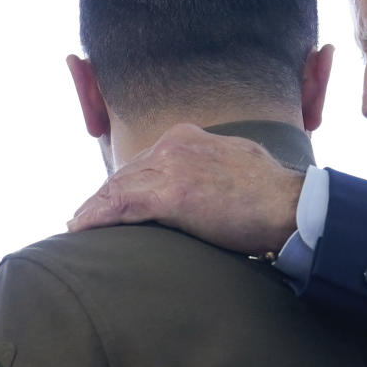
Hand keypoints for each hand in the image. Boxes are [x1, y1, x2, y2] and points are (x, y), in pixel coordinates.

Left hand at [68, 123, 304, 254]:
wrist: (289, 204)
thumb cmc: (271, 192)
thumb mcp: (236, 162)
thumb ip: (210, 165)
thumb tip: (204, 183)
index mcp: (189, 137)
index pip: (143, 162)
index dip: (123, 183)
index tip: (111, 200)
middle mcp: (175, 145)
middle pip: (125, 174)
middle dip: (103, 197)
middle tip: (83, 219)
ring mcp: (171, 168)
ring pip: (117, 189)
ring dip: (93, 210)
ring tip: (77, 226)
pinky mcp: (171, 195)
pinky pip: (121, 206)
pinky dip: (97, 218)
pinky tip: (80, 229)